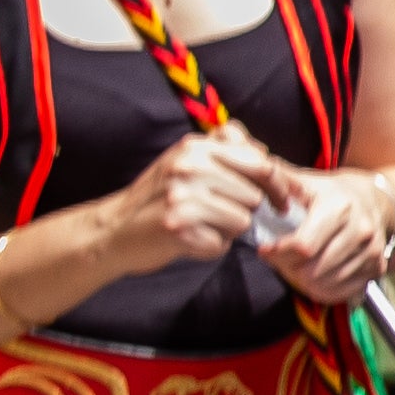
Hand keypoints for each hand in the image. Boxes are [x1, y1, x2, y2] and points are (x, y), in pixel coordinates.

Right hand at [103, 125, 280, 276]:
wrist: (113, 230)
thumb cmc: (160, 198)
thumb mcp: (187, 163)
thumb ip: (224, 151)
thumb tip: (264, 150)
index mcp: (195, 147)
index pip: (260, 163)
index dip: (278, 186)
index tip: (281, 202)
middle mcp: (188, 166)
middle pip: (254, 196)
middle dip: (245, 211)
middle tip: (218, 215)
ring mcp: (181, 195)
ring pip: (242, 221)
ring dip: (228, 230)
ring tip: (201, 225)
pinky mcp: (178, 226)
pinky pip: (222, 242)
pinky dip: (211, 247)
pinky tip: (190, 239)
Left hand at [256, 167, 394, 304]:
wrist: (372, 199)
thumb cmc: (329, 192)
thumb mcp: (304, 180)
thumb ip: (277, 176)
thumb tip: (253, 168)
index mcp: (340, 207)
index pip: (304, 246)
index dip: (278, 253)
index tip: (264, 249)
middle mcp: (361, 230)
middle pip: (312, 269)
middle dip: (288, 267)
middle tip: (280, 257)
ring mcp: (372, 250)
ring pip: (325, 283)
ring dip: (303, 279)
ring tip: (296, 265)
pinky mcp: (377, 267)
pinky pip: (341, 292)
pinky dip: (321, 289)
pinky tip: (313, 275)